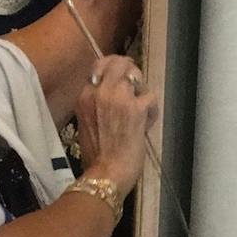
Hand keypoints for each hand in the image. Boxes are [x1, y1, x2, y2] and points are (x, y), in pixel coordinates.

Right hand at [74, 55, 159, 194]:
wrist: (105, 174)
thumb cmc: (97, 156)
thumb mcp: (87, 123)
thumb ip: (97, 105)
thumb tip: (115, 95)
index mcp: (84, 96)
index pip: (99, 66)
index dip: (115, 68)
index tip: (124, 75)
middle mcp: (99, 91)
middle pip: (119, 62)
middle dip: (131, 71)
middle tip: (138, 84)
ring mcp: (118, 97)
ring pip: (136, 76)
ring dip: (142, 92)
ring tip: (142, 111)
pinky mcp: (136, 108)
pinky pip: (151, 96)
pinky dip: (152, 111)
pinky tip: (146, 125)